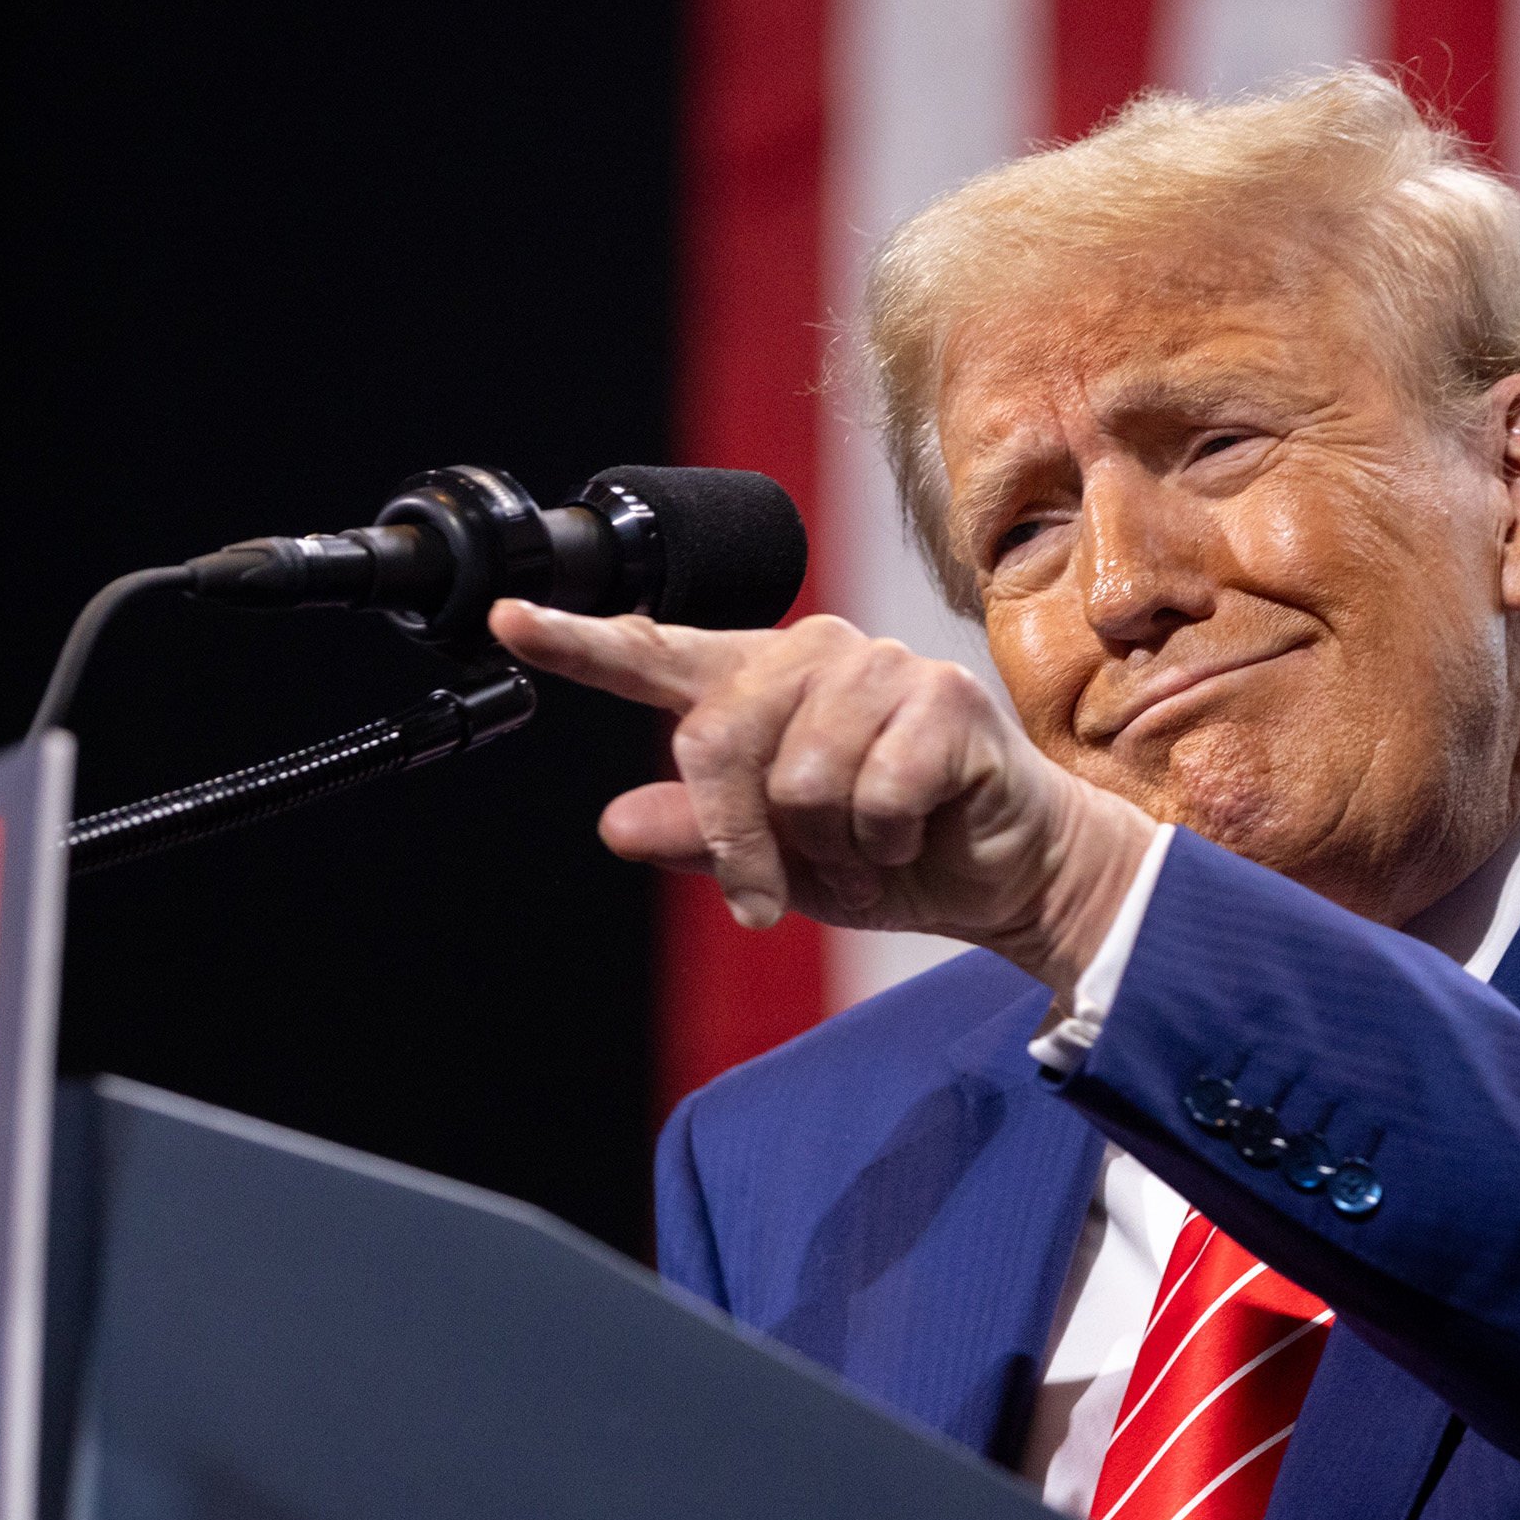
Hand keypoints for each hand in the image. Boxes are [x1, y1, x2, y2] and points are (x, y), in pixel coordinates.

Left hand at [486, 601, 1156, 994]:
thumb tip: (618, 823)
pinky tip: (913, 834)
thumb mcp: (778, 865)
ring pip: (799, 776)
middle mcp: (815, 655)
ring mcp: (882, 668)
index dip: (580, 644)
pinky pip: (871, 792)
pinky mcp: (944, 699)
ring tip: (866, 854)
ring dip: (830, 848)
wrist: (1010, 875)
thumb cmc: (892, 855)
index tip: (508, 621)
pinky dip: (884, 843)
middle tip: (770, 897)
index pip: (659, 657)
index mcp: (760, 683)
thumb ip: (702, 836)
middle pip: (717, 738)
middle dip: (739, 839)